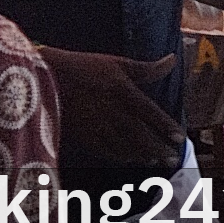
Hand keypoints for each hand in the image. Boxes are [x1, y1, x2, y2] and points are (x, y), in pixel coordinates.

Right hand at [39, 48, 183, 167]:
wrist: (44, 76)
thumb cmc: (83, 66)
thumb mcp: (116, 63)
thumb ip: (146, 68)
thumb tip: (173, 60)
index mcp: (120, 90)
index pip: (149, 112)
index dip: (165, 126)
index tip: (180, 138)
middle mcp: (110, 109)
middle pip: (138, 133)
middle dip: (157, 147)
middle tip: (172, 159)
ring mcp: (94, 124)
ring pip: (123, 144)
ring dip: (142, 155)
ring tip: (157, 162)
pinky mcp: (81, 133)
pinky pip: (104, 149)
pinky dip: (120, 156)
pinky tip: (131, 160)